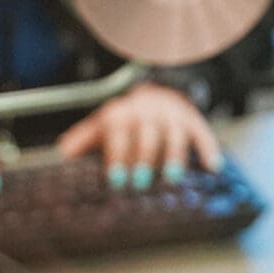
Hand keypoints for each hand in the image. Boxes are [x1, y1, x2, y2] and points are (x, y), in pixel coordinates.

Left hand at [57, 83, 222, 190]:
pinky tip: (212, 166)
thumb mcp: (102, 123)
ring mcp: (172, 115)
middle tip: (141, 183)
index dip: (117, 157)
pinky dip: (208, 149)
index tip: (116, 179)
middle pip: (146, 135)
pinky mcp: (193, 120)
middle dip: (143, 159)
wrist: (158, 89)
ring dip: (173, 156)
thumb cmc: (126, 117)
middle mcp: (147, 112)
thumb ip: (83, 139)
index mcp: (122, 114)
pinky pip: (203, 133)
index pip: (119, 134)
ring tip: (172, 178)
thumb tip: (61, 155)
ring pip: (174, 134)